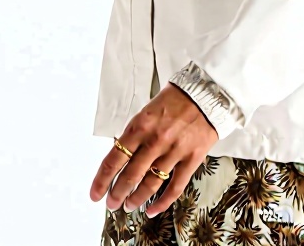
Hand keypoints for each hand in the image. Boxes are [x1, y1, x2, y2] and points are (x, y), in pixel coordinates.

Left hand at [89, 83, 219, 216]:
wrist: (208, 93)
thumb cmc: (176, 98)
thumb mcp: (148, 110)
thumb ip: (136, 133)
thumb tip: (122, 156)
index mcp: (141, 125)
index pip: (114, 158)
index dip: (102, 180)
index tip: (95, 193)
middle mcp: (155, 140)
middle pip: (130, 175)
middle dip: (117, 193)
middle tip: (112, 203)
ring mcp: (174, 150)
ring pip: (150, 184)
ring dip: (137, 198)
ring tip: (129, 205)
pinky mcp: (192, 158)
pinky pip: (175, 186)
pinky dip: (162, 202)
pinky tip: (153, 209)